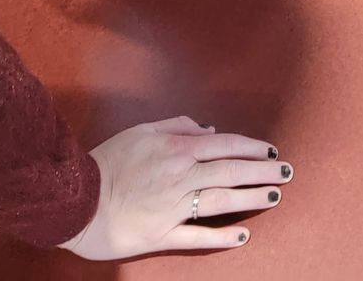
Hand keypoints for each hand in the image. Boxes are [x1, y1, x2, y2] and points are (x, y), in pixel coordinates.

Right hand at [61, 116, 289, 257]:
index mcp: (177, 149)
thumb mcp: (140, 132)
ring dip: (251, 198)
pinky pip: (198, 237)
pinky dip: (222, 236)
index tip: (271, 152)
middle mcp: (181, 177)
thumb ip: (177, 126)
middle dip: (263, 171)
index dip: (252, 147)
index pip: (225, 145)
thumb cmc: (106, 163)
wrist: (74, 200)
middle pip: (231, 171)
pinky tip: (242, 235)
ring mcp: (173, 208)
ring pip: (222, 201)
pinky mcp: (162, 235)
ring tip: (274, 197)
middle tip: (288, 173)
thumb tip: (208, 129)